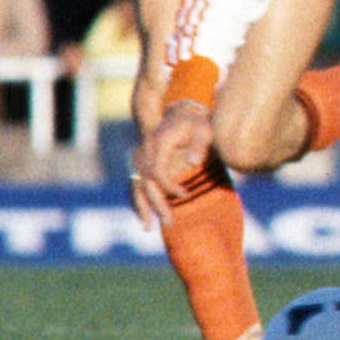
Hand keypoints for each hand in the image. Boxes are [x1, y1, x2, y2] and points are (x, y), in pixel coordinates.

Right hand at [133, 99, 214, 229]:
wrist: (183, 111)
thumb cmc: (197, 123)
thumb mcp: (203, 130)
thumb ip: (199, 145)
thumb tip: (192, 161)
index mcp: (158, 143)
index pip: (156, 171)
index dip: (168, 187)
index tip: (185, 195)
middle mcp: (144, 150)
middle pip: (145, 182)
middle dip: (155, 204)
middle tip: (169, 222)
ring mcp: (140, 156)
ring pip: (136, 185)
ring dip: (141, 206)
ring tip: (147, 228)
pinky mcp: (141, 162)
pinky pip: (136, 184)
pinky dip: (138, 199)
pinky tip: (143, 216)